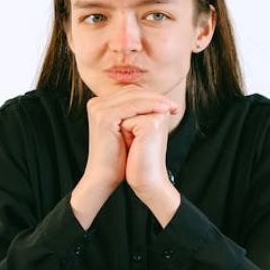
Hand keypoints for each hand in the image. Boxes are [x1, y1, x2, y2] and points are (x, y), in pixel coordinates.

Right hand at [70, 88, 177, 228]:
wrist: (104, 177)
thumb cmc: (118, 158)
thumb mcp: (128, 131)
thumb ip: (136, 114)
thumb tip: (157, 101)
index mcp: (100, 104)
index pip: (130, 92)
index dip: (151, 96)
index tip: (170, 105)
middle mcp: (96, 103)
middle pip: (132, 92)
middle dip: (156, 97)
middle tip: (174, 105)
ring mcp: (98, 109)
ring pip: (134, 97)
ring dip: (156, 100)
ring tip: (172, 107)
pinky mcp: (104, 116)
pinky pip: (132, 106)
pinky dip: (150, 106)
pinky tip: (163, 111)